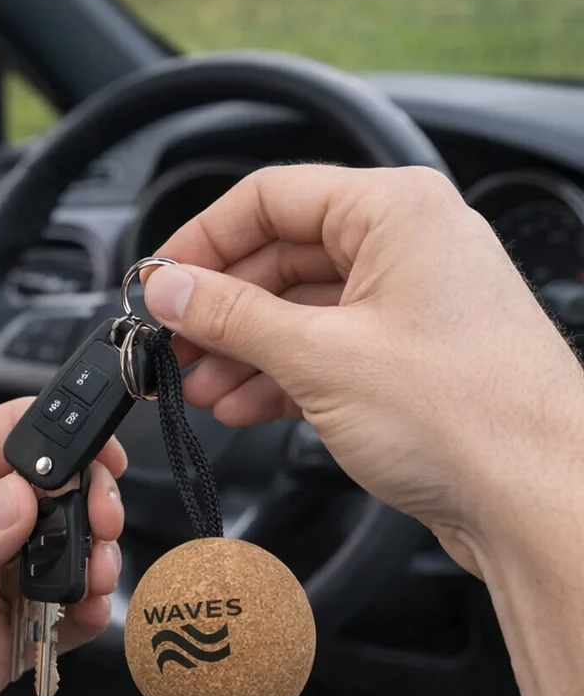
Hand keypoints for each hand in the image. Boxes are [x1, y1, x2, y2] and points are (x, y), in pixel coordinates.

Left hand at [0, 400, 125, 695]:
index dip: (57, 438)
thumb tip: (21, 499)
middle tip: (100, 522)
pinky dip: (83, 609)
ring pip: (63, 549)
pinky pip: (58, 613)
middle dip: (86, 499)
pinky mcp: (1, 637)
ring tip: (96, 571)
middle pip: (48, 491)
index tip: (96, 459)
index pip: (5, 438)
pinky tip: (85, 611)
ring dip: (92, 554)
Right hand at [143, 164, 583, 572]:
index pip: (271, 198)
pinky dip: (277, 377)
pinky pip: (321, 351)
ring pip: (297, 311)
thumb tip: (171, 289)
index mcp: (395, 212)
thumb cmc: (466, 414)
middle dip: (218, 308)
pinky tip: (239, 405)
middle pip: (279, 258)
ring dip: (241, 350)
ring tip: (196, 384)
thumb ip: (232, 316)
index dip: (203, 240)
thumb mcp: (319, 355)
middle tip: (170, 343)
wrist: (537, 497)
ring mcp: (406, 306)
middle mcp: (405, 247)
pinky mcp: (404, 359)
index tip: (160, 282)